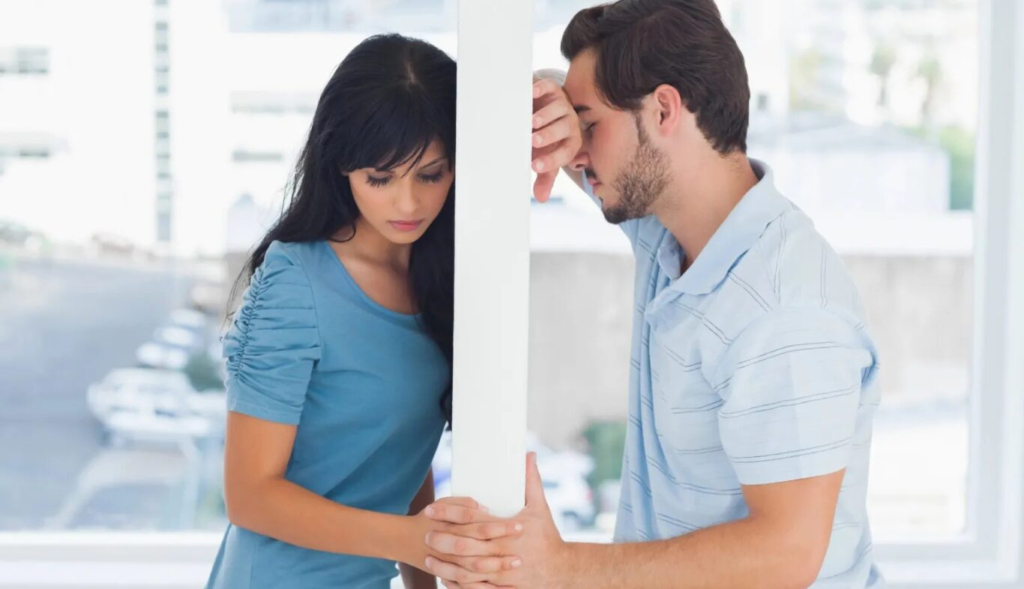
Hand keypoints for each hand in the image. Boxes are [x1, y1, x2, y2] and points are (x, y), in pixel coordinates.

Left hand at [425, 453, 569, 588]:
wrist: (560, 570)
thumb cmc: (548, 536)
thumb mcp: (540, 508)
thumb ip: (531, 481)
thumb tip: (529, 455)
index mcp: (508, 530)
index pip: (472, 518)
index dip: (449, 513)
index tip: (431, 510)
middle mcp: (502, 551)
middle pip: (465, 545)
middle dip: (443, 539)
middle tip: (426, 534)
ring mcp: (501, 573)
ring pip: (466, 571)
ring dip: (445, 565)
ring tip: (428, 558)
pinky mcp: (501, 588)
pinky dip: (458, 585)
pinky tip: (445, 579)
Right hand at [532, 78, 581, 202]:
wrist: (539, 110)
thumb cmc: (542, 138)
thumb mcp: (543, 156)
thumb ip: (545, 175)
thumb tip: (541, 198)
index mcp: (570, 142)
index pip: (565, 152)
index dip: (551, 160)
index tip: (534, 166)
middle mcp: (570, 123)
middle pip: (565, 128)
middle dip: (550, 136)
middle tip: (534, 141)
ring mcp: (562, 104)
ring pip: (560, 108)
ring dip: (546, 115)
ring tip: (532, 122)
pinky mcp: (553, 89)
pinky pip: (551, 88)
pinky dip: (541, 90)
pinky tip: (531, 95)